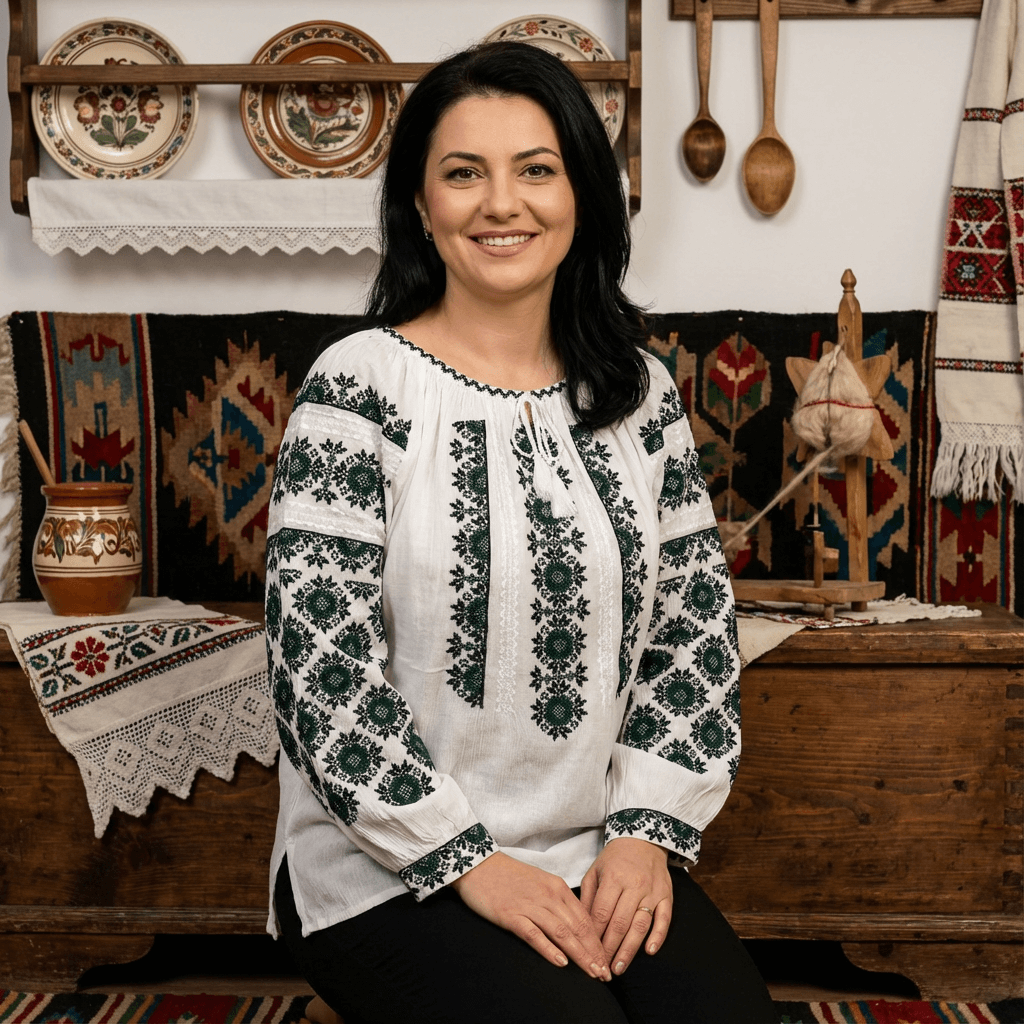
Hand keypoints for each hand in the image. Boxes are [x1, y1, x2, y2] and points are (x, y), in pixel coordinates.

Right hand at [451, 851, 611, 979]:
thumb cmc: (509, 877)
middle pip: (577, 928)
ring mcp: (530, 905)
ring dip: (579, 955)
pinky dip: (549, 949)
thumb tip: (574, 926)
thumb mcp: (540, 883)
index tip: (605, 960)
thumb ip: (557, 901)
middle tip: (604, 974)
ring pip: (562, 933)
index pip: (584, 918)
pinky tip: (561, 962)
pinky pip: (534, 934)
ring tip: (591, 972)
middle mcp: (548, 895)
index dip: (597, 941)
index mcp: (557, 886)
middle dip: (594, 953)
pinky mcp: (511, 915)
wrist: (479, 865)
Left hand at [579, 837, 672, 975]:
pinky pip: (664, 919)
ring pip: (640, 925)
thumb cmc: (615, 858)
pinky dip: (658, 937)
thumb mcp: (596, 871)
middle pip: (620, 923)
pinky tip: (649, 951)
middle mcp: (634, 886)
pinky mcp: (666, 896)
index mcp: (614, 878)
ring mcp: (652, 892)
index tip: (586, 953)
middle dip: (609, 949)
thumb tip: (579, 924)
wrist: (643, 839)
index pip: (602, 913)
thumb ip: (588, 896)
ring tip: (619, 967)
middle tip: (601, 969)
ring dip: (629, 949)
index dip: (594, 935)